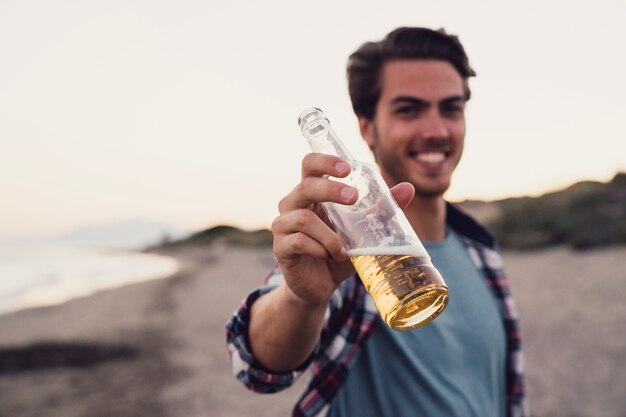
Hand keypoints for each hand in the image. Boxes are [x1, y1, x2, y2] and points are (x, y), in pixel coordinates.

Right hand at [271, 153, 414, 306]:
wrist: (320, 285)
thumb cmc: (339, 250)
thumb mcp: (364, 230)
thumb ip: (382, 210)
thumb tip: (408, 188)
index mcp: (311, 193)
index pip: (310, 164)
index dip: (325, 161)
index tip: (348, 169)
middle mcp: (293, 204)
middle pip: (305, 186)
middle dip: (330, 190)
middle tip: (354, 197)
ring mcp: (283, 225)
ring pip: (302, 218)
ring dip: (329, 235)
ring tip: (343, 249)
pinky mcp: (281, 248)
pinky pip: (297, 241)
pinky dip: (319, 249)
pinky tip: (330, 256)